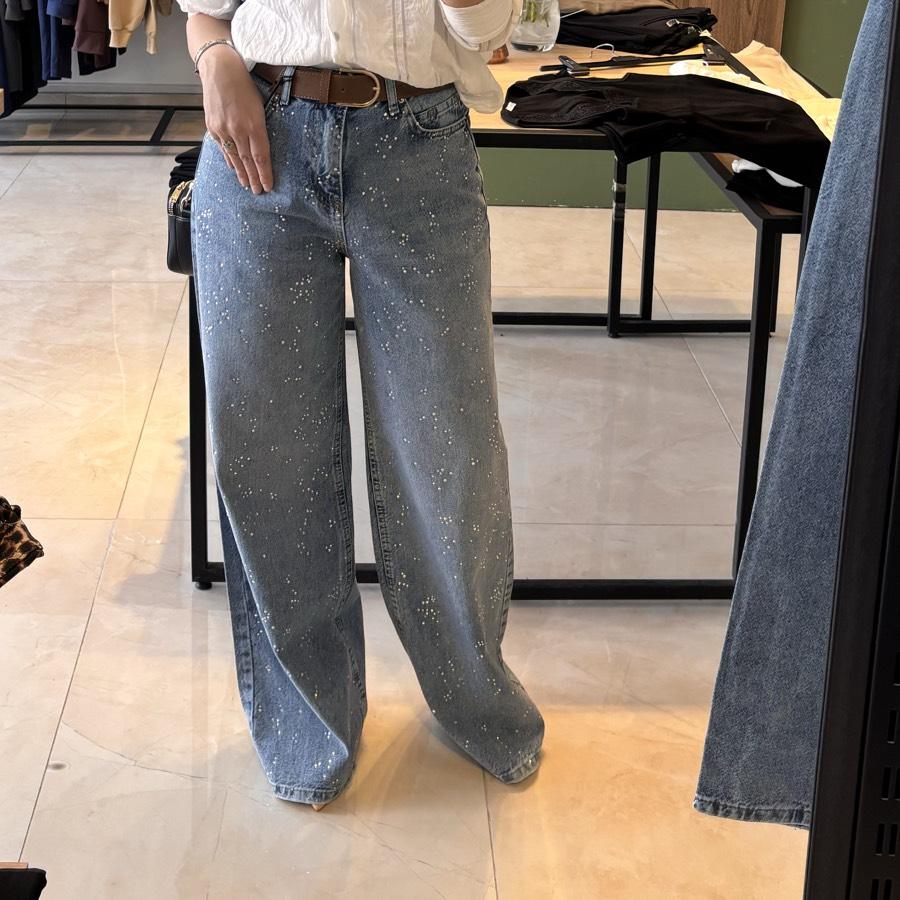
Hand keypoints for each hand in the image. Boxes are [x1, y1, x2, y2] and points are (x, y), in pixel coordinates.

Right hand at [198, 47, 272, 193]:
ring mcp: (223, 129)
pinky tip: (233, 168)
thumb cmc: (244, 85)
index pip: (261, 157)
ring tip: (247, 185)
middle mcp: (237, 130)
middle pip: (248, 161)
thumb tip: (260, 148)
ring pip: (234, 157)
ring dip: (242, 173)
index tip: (269, 186)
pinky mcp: (212, 127)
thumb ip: (259, 129)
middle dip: (254, 178)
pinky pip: (222, 148)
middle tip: (259, 192)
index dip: (265, 174)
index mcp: (254, 125)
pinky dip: (229, 159)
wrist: (219, 69)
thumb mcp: (259, 106)